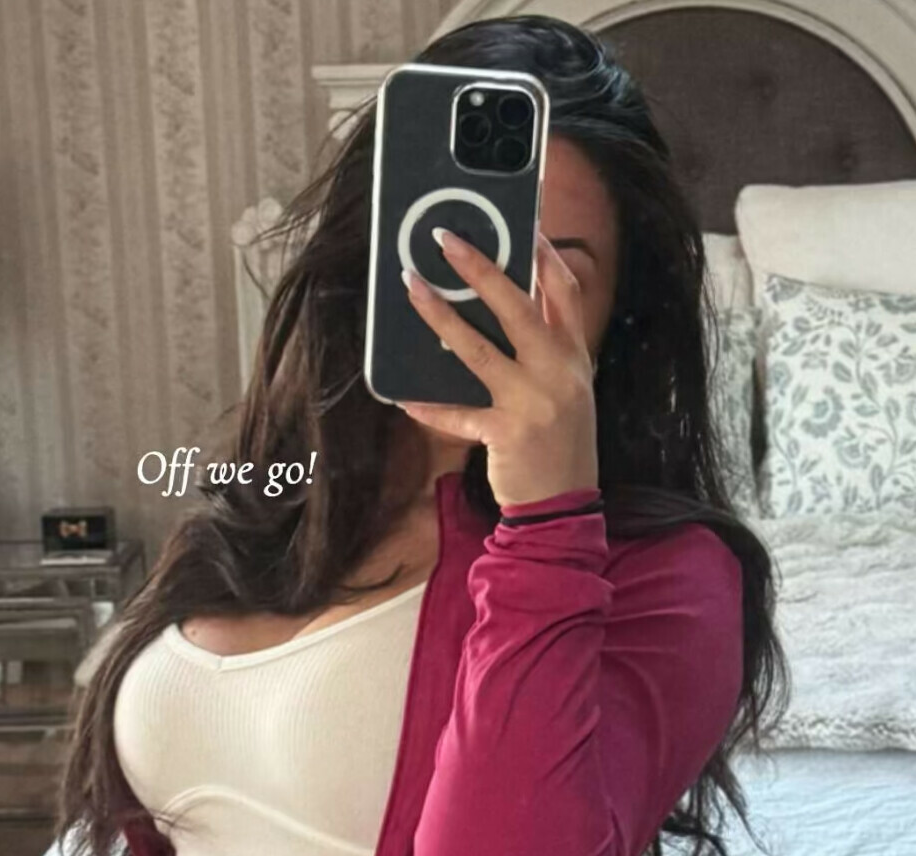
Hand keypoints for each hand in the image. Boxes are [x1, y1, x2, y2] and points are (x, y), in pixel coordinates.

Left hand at [396, 228, 598, 507]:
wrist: (564, 508)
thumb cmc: (560, 445)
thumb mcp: (567, 391)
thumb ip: (545, 351)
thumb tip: (500, 312)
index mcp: (576, 358)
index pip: (566, 293)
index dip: (545, 255)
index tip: (524, 224)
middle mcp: (558, 374)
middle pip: (518, 307)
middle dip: (480, 268)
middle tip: (446, 240)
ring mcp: (533, 404)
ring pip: (479, 350)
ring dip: (441, 316)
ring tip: (411, 287)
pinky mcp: (506, 434)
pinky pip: (458, 413)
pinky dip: (430, 407)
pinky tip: (403, 398)